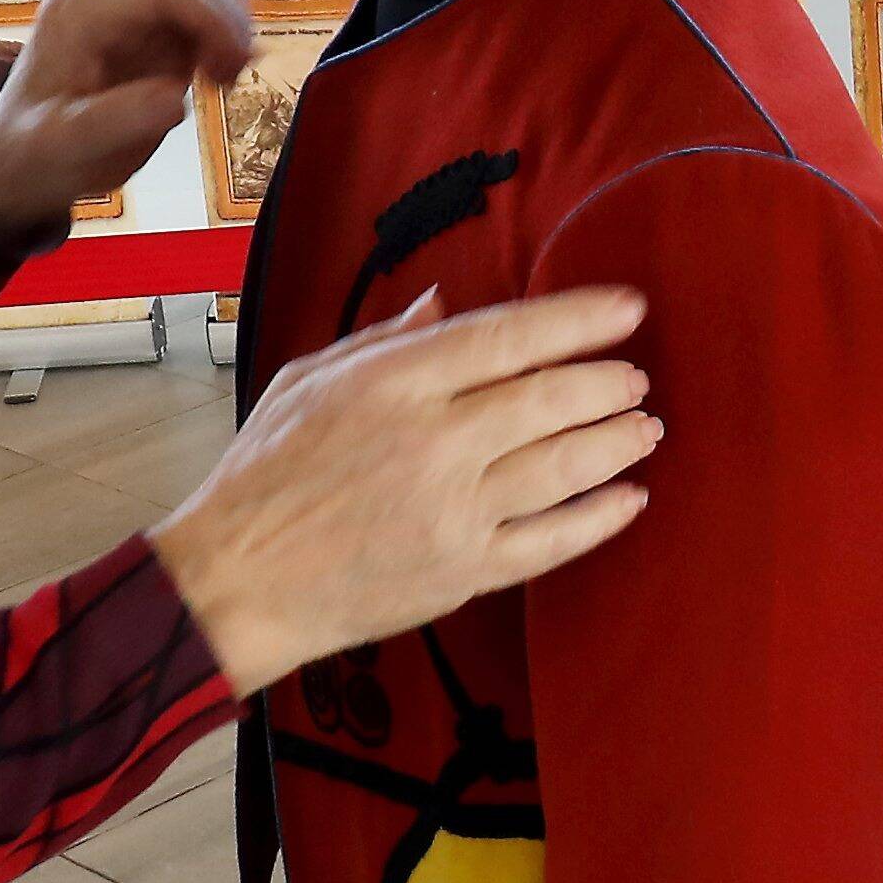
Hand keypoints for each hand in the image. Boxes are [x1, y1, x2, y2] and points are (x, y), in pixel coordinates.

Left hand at [0, 0, 257, 235]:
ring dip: (224, 25)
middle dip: (223, 17)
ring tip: (225, 78)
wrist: (18, 160)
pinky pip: (192, 15)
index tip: (233, 64)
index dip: (210, 17)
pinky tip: (216, 78)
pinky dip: (216, 39)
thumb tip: (175, 100)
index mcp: (80, 13)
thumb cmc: (35, 153)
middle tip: (236, 73)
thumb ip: (114, 122)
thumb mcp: (65, 146)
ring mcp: (122, 12)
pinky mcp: (141, 32)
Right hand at [153, 284, 654, 697]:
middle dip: (609, 383)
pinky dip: (601, 517)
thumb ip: (385, 338)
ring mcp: (455, 511)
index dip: (580, 319)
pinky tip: (630, 498)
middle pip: (551, 400)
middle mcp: (434, 442)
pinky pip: (553, 541)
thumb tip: (446, 302)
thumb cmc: (265, 472)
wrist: (238, 580)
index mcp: (394, 383)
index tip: (628, 309)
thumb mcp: (307, 379)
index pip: (509, 337)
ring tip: (645, 427)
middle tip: (635, 377)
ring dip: (617, 443)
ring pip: (564, 467)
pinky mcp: (466, 572)